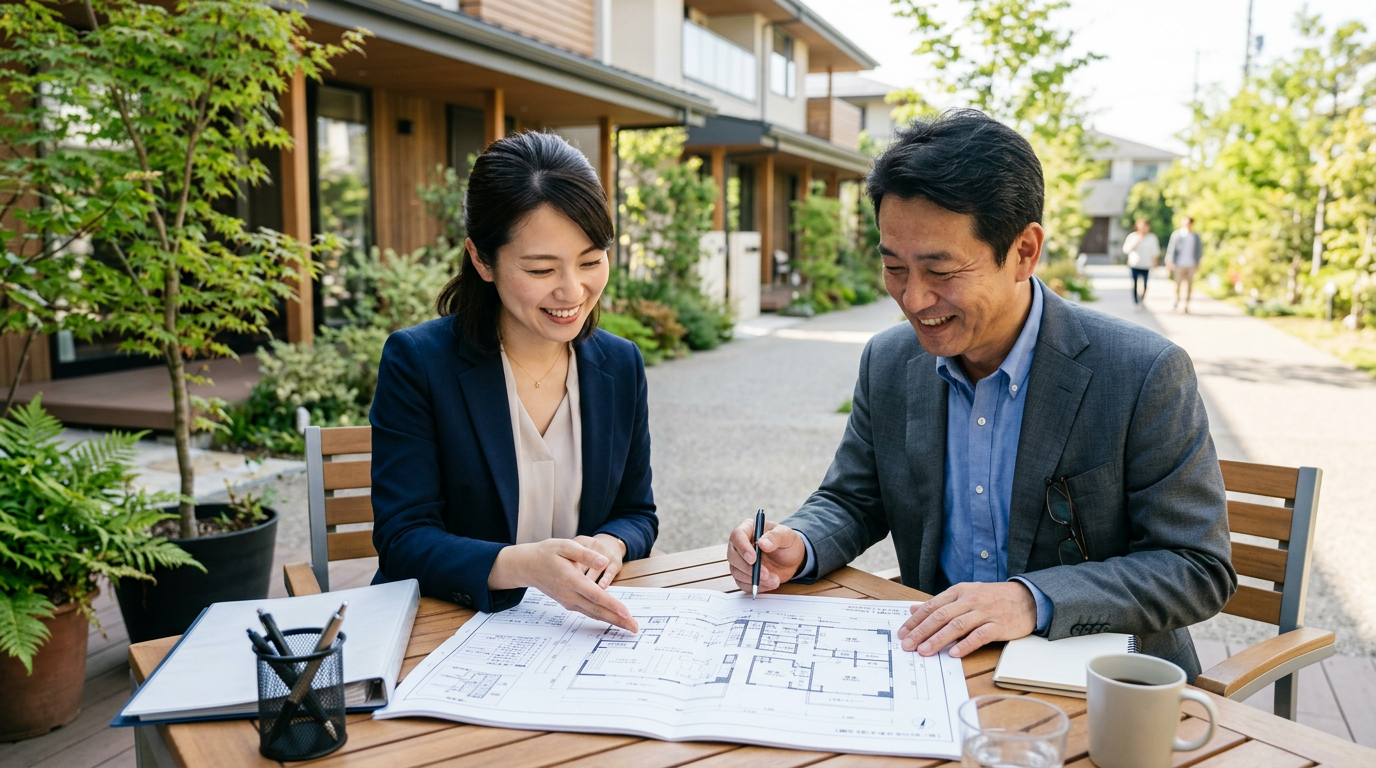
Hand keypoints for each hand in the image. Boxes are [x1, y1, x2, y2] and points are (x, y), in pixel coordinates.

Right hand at [489, 539, 638, 632]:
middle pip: (597, 610)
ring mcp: (569, 601)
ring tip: (629, 628)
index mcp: (571, 579)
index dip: (612, 605)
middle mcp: (570, 594)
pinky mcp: (569, 603)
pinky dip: (602, 617)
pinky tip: (614, 620)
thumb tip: (604, 561)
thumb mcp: (565, 546)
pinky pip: (588, 612)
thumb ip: (585, 554)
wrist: (527, 566)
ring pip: (593, 614)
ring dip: (612, 622)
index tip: (626, 613)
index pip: (596, 595)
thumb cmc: (546, 553)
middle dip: (618, 620)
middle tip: (635, 629)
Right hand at [726, 519, 806, 593]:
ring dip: (754, 579)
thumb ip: (775, 537)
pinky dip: (755, 587)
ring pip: (736, 572)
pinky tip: (769, 585)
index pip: (737, 536)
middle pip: (732, 556)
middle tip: (765, 574)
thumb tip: (762, 543)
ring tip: (774, 580)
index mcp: (748, 529)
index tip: (753, 559)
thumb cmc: (787, 542)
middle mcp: (740, 544)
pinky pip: (742, 583)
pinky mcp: (743, 574)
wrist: (792, 558)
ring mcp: (740, 560)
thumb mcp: (786, 536)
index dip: (743, 548)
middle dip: (748, 568)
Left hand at [897, 581, 1036, 658]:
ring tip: (924, 651)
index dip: (915, 620)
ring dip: (938, 640)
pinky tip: (954, 653)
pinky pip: (979, 635)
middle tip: (907, 645)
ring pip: (957, 626)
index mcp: (959, 591)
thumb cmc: (993, 598)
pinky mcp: (998, 625)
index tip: (902, 633)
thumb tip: (914, 609)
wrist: (1027, 598)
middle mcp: (970, 600)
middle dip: (921, 632)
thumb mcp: (966, 594)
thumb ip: (940, 603)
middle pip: (941, 616)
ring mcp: (985, 612)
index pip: (932, 606)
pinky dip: (966, 644)